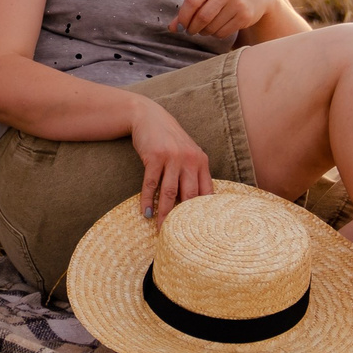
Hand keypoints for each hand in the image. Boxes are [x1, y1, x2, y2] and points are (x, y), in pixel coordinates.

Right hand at [127, 96, 212, 220]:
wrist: (149, 117)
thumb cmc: (169, 140)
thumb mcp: (187, 153)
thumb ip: (192, 174)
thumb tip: (194, 205)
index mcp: (201, 161)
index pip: (207, 192)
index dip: (203, 213)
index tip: (200, 230)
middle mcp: (190, 159)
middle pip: (190, 196)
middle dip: (185, 218)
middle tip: (180, 236)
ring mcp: (173, 157)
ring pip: (171, 192)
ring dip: (165, 213)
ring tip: (161, 229)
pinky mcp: (155, 156)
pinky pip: (151, 184)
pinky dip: (148, 200)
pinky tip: (145, 212)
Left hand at [172, 0, 277, 41]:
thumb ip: (190, 8)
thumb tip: (172, 28)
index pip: (192, 0)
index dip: (184, 16)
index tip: (182, 25)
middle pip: (202, 16)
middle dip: (192, 28)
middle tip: (191, 30)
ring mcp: (238, 3)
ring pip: (212, 27)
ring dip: (204, 32)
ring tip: (204, 28)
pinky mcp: (245, 16)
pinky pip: (223, 32)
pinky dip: (215, 34)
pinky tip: (217, 29)